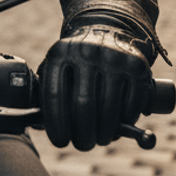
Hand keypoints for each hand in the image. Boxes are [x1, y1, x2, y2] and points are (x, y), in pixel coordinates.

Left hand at [38, 25, 153, 150]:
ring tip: (100, 138)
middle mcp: (86, 52)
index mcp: (60, 52)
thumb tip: (37, 124)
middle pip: (83, 106)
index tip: (60, 141)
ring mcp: (114, 58)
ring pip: (109, 109)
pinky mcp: (138, 67)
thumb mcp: (57, 65)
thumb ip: (45, 90)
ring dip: (104, 134)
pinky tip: (119, 125)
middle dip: (83, 134)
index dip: (56, 124)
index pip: (53, 95)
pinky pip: (131, 105)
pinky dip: (126, 122)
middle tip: (83, 144)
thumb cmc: (76, 61)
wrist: (108, 31)